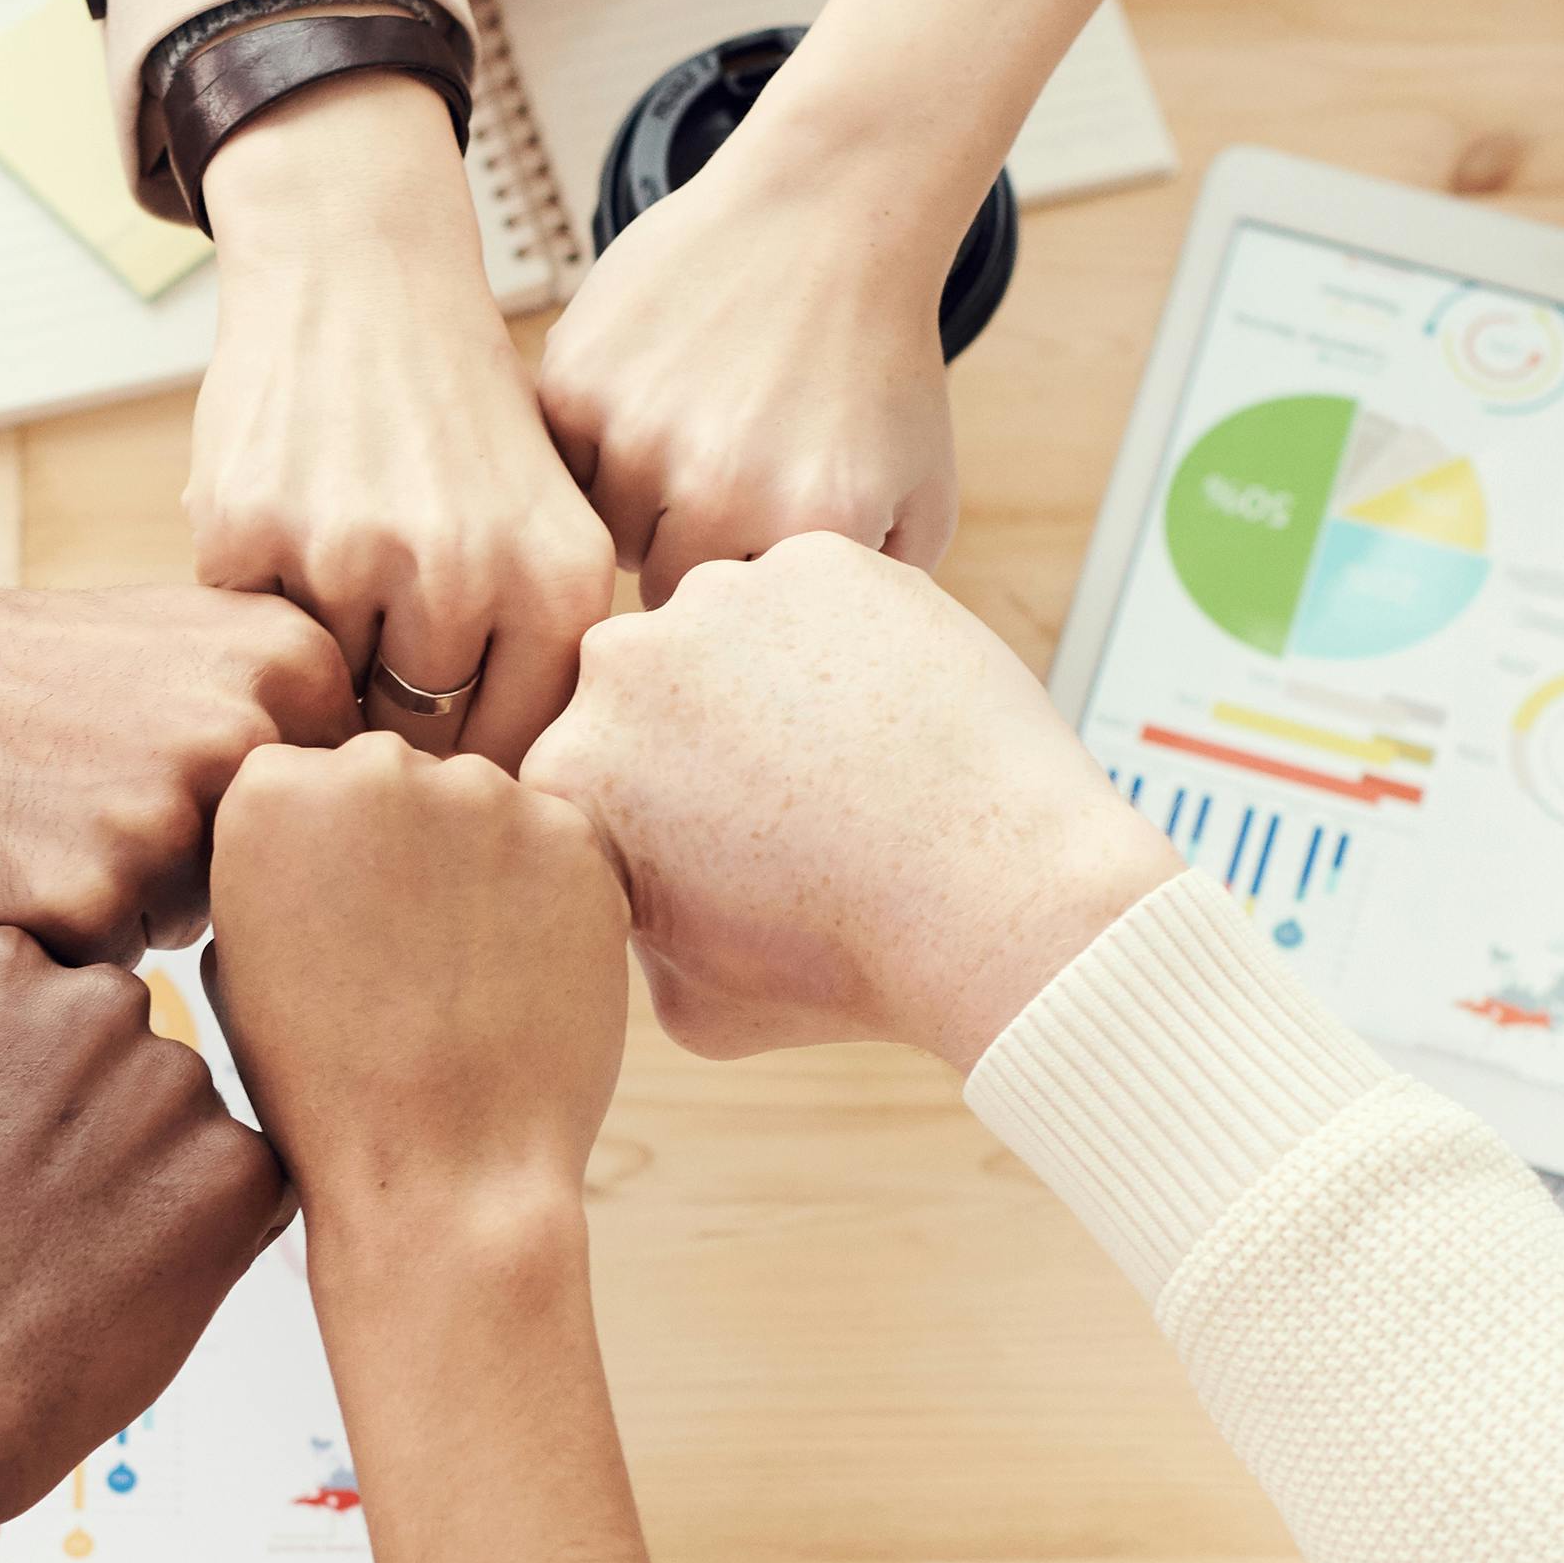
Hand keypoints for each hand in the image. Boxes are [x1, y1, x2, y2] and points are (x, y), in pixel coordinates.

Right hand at [0, 547, 353, 959]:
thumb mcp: (188, 648)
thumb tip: (399, 829)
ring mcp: (168, 817)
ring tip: (54, 818)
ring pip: (205, 931)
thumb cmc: (28, 675)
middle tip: (100, 797)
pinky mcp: (89, 896)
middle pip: (282, 881)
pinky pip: (117, 965)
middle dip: (208, 871)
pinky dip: (67, 935)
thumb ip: (296, 719)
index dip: (262, 825)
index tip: (180, 778)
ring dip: (139, 906)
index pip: (338, 816)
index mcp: (292, 662)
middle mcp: (247, 735)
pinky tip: (13, 857)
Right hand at [0, 928, 293, 1562]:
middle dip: (108, 1119)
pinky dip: (208, 1239)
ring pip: (192, 1121)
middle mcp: (90, 1004)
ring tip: (76, 1265)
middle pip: (136, 1044)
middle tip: (48, 1214)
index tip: (12, 1143)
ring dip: (159, 1181)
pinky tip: (128, 1290)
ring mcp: (172, 1085)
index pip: (59, 987)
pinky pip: (249, 1188)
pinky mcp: (240, 1174)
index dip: (41, 1079)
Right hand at [187, 73, 611, 765]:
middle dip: (388, 722)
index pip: (510, 757)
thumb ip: (536, 659)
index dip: (467, 765)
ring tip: (332, 587)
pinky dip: (254, 606)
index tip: (442, 746)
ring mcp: (350, 552)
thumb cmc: (458, 420)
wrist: (359, 274)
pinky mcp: (247, 531)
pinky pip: (244, 635)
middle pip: (412, 741)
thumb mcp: (544, 525)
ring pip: (321, 697)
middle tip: (375, 669)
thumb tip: (507, 819)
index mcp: (559, 583)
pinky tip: (282, 536)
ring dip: (315, 666)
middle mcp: (465, 573)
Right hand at [206, 737, 655, 1562]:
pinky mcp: (574, 834)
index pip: (303, 782)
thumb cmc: (320, 1089)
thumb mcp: (238, 963)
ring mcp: (483, 793)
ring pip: (480, 807)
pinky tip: (517, 978)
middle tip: (405, 958)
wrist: (442, 1174)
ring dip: (475, 868)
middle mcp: (374, 764)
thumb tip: (318, 826)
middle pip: (394, 780)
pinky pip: (555, 843)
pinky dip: (544, 898)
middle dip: (399, 850)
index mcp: (267, 790)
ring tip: (463, 978)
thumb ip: (269, 864)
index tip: (334, 932)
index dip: (323, 864)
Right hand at [527, 535, 1169, 1066]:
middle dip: (695, 735)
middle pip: (644, 690)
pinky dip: (843, 639)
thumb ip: (629, 932)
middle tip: (785, 798)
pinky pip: (812, 592)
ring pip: (724, 628)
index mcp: (570, 772)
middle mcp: (619, 666)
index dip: (646, 817)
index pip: (585, 776)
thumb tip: (630, 890)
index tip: (713, 852)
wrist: (993, 899)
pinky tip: (886, 710)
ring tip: (844, 754)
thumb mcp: (691, 1003)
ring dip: (762, 675)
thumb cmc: (847, 962)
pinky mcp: (817, 559)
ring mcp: (722, 598)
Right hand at [531, 111, 962, 592]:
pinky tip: (646, 400)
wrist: (826, 216)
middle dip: (686, 552)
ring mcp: (638, 433)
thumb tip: (803, 681)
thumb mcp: (920, 497)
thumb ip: (867, 603)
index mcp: (806, 530)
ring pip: (601, 530)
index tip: (760, 548)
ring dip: (635, 501)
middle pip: (658, 590)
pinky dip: (592, 445)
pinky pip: (560, 464)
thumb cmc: (874, 363)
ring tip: (687, 441)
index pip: (735, 637)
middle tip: (720, 486)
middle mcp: (718, 491)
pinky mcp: (576, 382)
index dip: (745, 593)